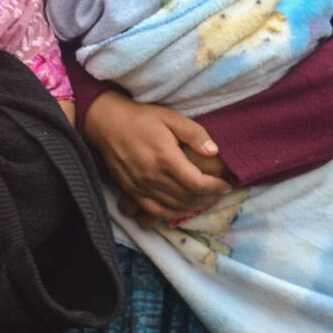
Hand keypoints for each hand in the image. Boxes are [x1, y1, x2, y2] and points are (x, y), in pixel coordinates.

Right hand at [83, 91, 232, 221]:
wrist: (106, 123)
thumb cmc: (141, 118)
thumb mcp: (171, 117)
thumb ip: (194, 134)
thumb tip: (214, 151)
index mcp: (166, 158)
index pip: (197, 184)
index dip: (216, 188)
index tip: (226, 185)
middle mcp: (153, 177)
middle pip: (187, 199)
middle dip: (208, 198)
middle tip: (218, 192)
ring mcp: (140, 187)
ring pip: (173, 208)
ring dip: (192, 208)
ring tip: (203, 200)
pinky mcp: (130, 191)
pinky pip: (153, 212)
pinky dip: (170, 215)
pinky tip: (180, 209)